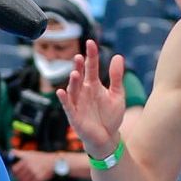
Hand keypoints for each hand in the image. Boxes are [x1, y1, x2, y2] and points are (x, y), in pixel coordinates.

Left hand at [7, 150, 57, 180]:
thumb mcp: (30, 153)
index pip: (15, 169)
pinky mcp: (38, 179)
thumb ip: (20, 153)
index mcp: (26, 160)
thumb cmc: (41, 157)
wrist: (53, 162)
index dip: (13, 173)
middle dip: (17, 180)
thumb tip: (11, 152)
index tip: (13, 175)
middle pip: (18, 176)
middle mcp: (29, 166)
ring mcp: (33, 173)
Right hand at [54, 39, 127, 157]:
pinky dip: (64, 99)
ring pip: (73, 90)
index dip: (91, 55)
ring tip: (75, 73)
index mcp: (93, 85)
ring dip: (73, 82)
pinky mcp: (74, 116)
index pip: (91, 67)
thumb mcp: (117, 94)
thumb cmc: (110, 116)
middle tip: (79, 56)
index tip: (91, 42)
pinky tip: (61, 92)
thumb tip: (118, 56)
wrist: (107, 137)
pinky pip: (68, 106)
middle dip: (78, 67)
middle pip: (80, 76)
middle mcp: (83, 92)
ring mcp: (78, 103)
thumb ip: (116, 77)